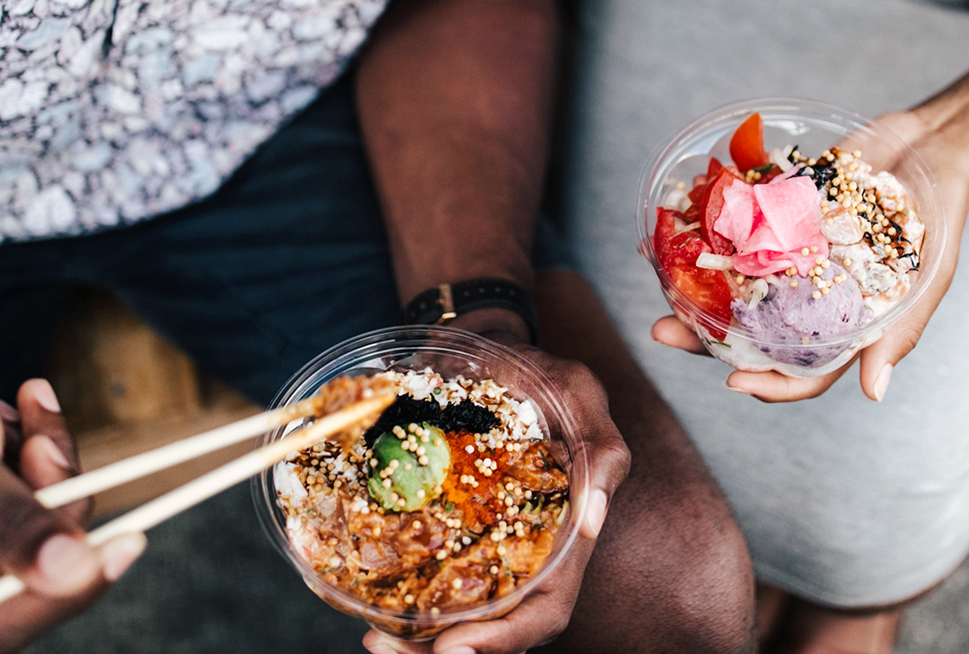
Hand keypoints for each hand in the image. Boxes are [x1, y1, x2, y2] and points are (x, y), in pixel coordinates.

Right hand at [0, 367, 143, 649]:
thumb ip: (7, 515)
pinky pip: (48, 526)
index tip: (127, 543)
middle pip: (24, 590)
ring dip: (52, 477)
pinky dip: (48, 474)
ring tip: (18, 420)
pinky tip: (20, 429)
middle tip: (44, 441)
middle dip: (53, 506)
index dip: (61, 593)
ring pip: (49, 551)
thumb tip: (71, 569)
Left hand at [364, 317, 630, 653]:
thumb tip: (591, 525)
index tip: (452, 649)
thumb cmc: (538, 370)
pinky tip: (367, 609)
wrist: (486, 345)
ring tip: (374, 640)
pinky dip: (405, 605)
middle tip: (385, 648)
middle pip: (498, 627)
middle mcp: (529, 552)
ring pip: (462, 618)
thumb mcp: (578, 392)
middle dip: (448, 651)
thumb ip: (600, 452)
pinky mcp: (450, 531)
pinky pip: (430, 583)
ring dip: (419, 641)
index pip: (548, 609)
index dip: (506, 638)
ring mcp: (488, 546)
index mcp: (567, 533)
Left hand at [652, 110, 968, 403]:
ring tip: (654, 276)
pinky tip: (672, 223)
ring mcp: (790, 257)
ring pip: (735, 282)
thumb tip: (873, 393)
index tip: (731, 381)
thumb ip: (900, 333)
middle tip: (661, 333)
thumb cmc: (940, 222)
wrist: (931, 149)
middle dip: (704, 337)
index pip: (801, 372)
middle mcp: (808, 298)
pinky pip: (738, 229)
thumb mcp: (928, 280)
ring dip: (694, 283)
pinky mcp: (779, 217)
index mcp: (844, 328)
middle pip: (751, 332)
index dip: (767, 382)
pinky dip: (706, 227)